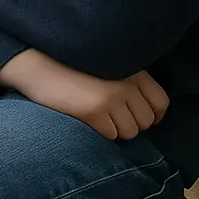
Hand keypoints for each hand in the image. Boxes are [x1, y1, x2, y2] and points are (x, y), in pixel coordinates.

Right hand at [0, 49, 169, 140]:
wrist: (36, 64)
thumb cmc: (69, 65)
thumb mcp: (106, 64)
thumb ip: (128, 80)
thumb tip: (149, 111)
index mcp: (133, 69)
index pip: (161, 102)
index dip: (153, 115)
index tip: (138, 116)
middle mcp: (126, 83)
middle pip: (146, 121)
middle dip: (131, 123)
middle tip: (111, 115)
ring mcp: (111, 97)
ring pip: (130, 132)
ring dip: (116, 129)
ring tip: (98, 115)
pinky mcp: (94, 110)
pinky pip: (111, 135)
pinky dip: (101, 131)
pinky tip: (87, 118)